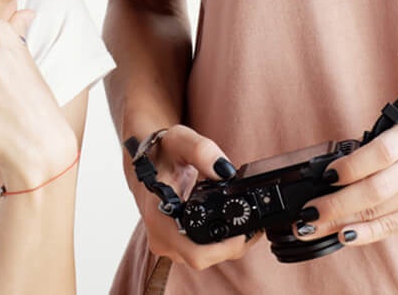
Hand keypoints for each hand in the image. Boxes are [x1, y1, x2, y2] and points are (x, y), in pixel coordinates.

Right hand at [125, 124, 259, 269]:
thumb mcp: (180, 141)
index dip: (226, 248)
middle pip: (207, 257)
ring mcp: (167, 244)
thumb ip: (202, 151)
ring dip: (226, 243)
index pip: (197, 253)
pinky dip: (217, 240)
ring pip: (205, 256)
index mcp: (158, 219)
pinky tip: (226, 222)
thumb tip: (225, 172)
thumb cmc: (159, 151)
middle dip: (233, 243)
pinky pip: (201, 251)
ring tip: (238, 218)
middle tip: (253, 222)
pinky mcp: (174, 244)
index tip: (245, 232)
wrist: (145, 159)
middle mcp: (161, 238)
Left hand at [297, 113, 397, 245]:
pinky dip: (367, 232)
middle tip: (305, 215)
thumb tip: (343, 163)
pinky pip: (394, 226)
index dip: (347, 168)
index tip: (324, 176)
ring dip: (341, 222)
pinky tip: (344, 236)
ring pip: (379, 213)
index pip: (377, 156)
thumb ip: (383, 141)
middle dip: (333, 206)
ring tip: (311, 228)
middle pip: (372, 191)